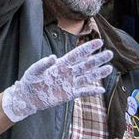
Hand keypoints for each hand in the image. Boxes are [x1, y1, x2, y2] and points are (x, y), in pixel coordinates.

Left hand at [0, 39, 114, 122]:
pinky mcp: (68, 94)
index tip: (99, 42)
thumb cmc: (29, 81)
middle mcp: (67, 73)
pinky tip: (101, 90)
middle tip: (110, 53)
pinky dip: (91, 91)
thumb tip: (53, 57)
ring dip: (98, 73)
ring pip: (87, 77)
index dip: (87, 48)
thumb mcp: (34, 71)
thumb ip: (43, 63)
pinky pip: (82, 92)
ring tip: (110, 68)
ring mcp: (69, 83)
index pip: (76, 55)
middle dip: (97, 59)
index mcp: (60, 65)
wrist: (27, 97)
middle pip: (85, 65)